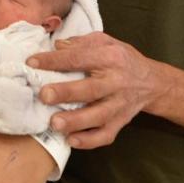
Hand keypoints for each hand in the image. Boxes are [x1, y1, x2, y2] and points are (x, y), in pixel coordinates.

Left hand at [28, 32, 168, 148]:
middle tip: (44, 95)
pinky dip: (89, 141)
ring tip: (54, 123)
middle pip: (91, 89)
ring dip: (76, 122)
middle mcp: (116, 82)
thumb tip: (57, 46)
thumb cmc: (121, 59)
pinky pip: (106, 135)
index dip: (55, 60)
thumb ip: (80, 42)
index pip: (79, 58)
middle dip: (66, 93)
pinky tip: (71, 140)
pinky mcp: (120, 122)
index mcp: (110, 57)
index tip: (31, 63)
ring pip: (98, 116)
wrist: (152, 82)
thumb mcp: (105, 42)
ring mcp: (119, 105)